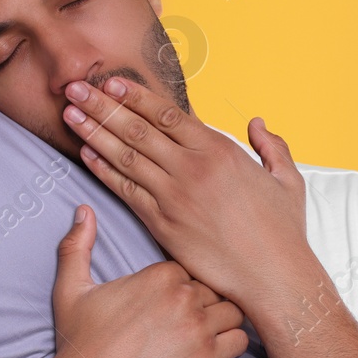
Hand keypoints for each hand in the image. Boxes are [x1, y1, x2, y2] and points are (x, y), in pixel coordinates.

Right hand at [43, 204, 250, 357]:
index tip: (179, 297)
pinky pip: (241, 340)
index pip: (195, 265)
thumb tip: (83, 210)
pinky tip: (216, 349)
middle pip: (218, 286)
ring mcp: (198, 327)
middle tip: (195, 316)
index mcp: (159, 275)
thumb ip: (78, 245)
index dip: (190, 281)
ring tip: (209, 331)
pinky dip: (234, 342)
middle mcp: (183, 296)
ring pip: (235, 310)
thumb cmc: (78, 340)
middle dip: (210, 299)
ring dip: (226, 319)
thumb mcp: (71, 287)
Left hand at [60, 77, 312, 312]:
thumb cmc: (283, 231)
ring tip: (69, 113)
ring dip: (93, 132)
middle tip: (75, 86)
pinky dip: (103, 170)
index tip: (112, 82)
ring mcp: (174, 196)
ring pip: (125, 156)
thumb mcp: (287, 180)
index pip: (168, 113)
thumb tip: (257, 123)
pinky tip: (86, 154)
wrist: (273, 275)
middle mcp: (192, 167)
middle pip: (137, 128)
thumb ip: (272, 146)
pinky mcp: (163, 224)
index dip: (136, 96)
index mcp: (220, 150)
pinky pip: (126, 191)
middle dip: (102, 105)